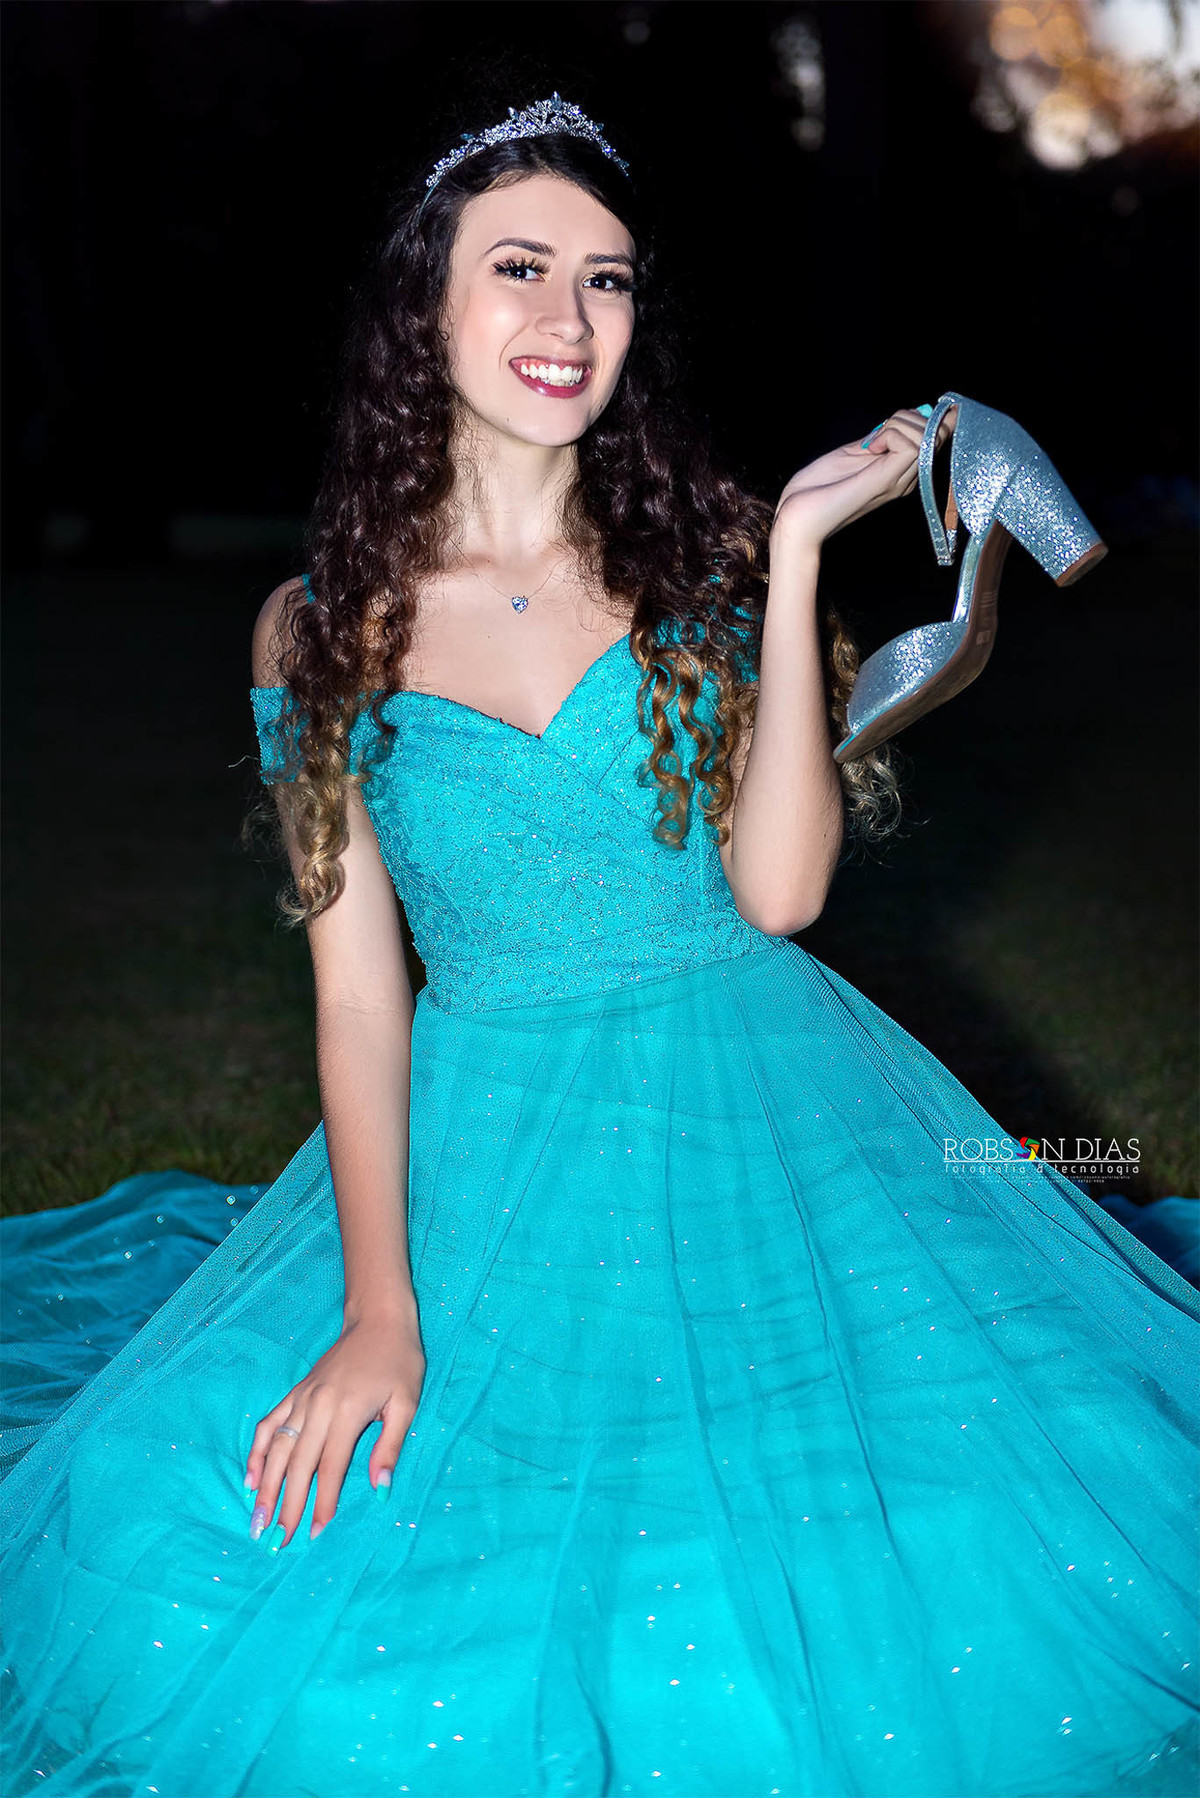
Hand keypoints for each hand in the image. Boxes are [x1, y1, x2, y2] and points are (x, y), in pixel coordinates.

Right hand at [243, 1307, 425, 1549]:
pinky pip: (268, 1424)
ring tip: (257, 1520)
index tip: (314, 1534)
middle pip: (297, 1464)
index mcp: (347, 1411)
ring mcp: (302, 1398)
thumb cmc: (399, 1361)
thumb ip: (390, 1446)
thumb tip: (380, 1489)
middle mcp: (318, 1406)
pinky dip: (256, 1452)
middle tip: (277, 1542)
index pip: (331, 1468)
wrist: (378, 1319)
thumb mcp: (407, 1403)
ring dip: (265, 1486)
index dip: (322, 1503)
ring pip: (276, 1448)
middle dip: (286, 1505)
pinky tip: (251, 1479)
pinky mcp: (295, 1392)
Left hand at [772, 405, 957, 550]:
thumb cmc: (819, 486)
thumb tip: (915, 411)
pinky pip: (912, 444)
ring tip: (870, 443)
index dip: (926, 417)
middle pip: (937, 431)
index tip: (892, 421)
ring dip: (897, 424)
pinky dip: (890, 434)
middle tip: (875, 434)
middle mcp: (907, 479)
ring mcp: (899, 481)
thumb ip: (883, 436)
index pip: (938, 435)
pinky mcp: (885, 480)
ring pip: (927, 435)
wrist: (797, 517)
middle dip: (908, 417)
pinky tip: (868, 448)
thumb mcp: (857, 451)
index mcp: (902, 473)